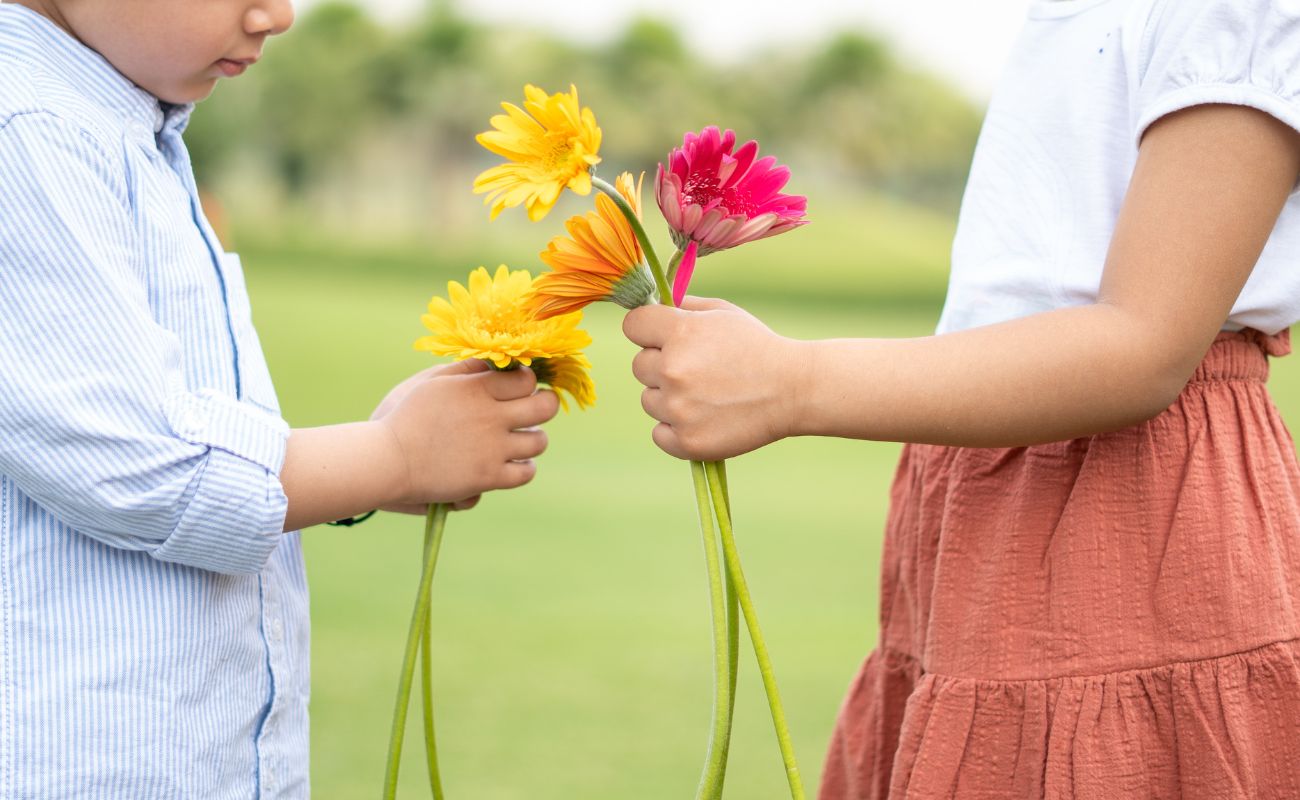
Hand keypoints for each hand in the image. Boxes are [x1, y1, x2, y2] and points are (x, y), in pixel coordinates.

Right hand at [373, 360, 558, 510]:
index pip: (527, 379)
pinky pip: (526, 473)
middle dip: (544, 405)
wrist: (386, 461)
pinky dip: (523, 468)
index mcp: (476, 389)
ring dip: (532, 439)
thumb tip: (493, 363)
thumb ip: (465, 370)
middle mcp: (490, 417)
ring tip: (518, 438)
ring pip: (539, 442)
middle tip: (535, 409)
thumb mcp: (431, 382)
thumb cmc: (403, 418)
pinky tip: (512, 463)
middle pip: (544, 407)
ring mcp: (492, 449)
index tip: (519, 388)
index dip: (527, 382)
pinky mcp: (488, 477)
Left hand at [622, 296, 805, 460]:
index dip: (648, 330)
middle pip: (639, 366)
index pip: (633, 325)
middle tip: (699, 370)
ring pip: (649, 400)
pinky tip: (703, 418)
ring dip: (670, 399)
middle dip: (662, 365)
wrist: (793, 390)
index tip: (663, 337)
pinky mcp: (686, 441)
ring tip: (707, 395)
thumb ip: (682, 306)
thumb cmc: (757, 347)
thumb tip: (650, 306)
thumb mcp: (723, 313)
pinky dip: (676, 430)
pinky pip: (659, 433)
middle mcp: (673, 369)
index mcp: (680, 332)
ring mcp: (678, 408)